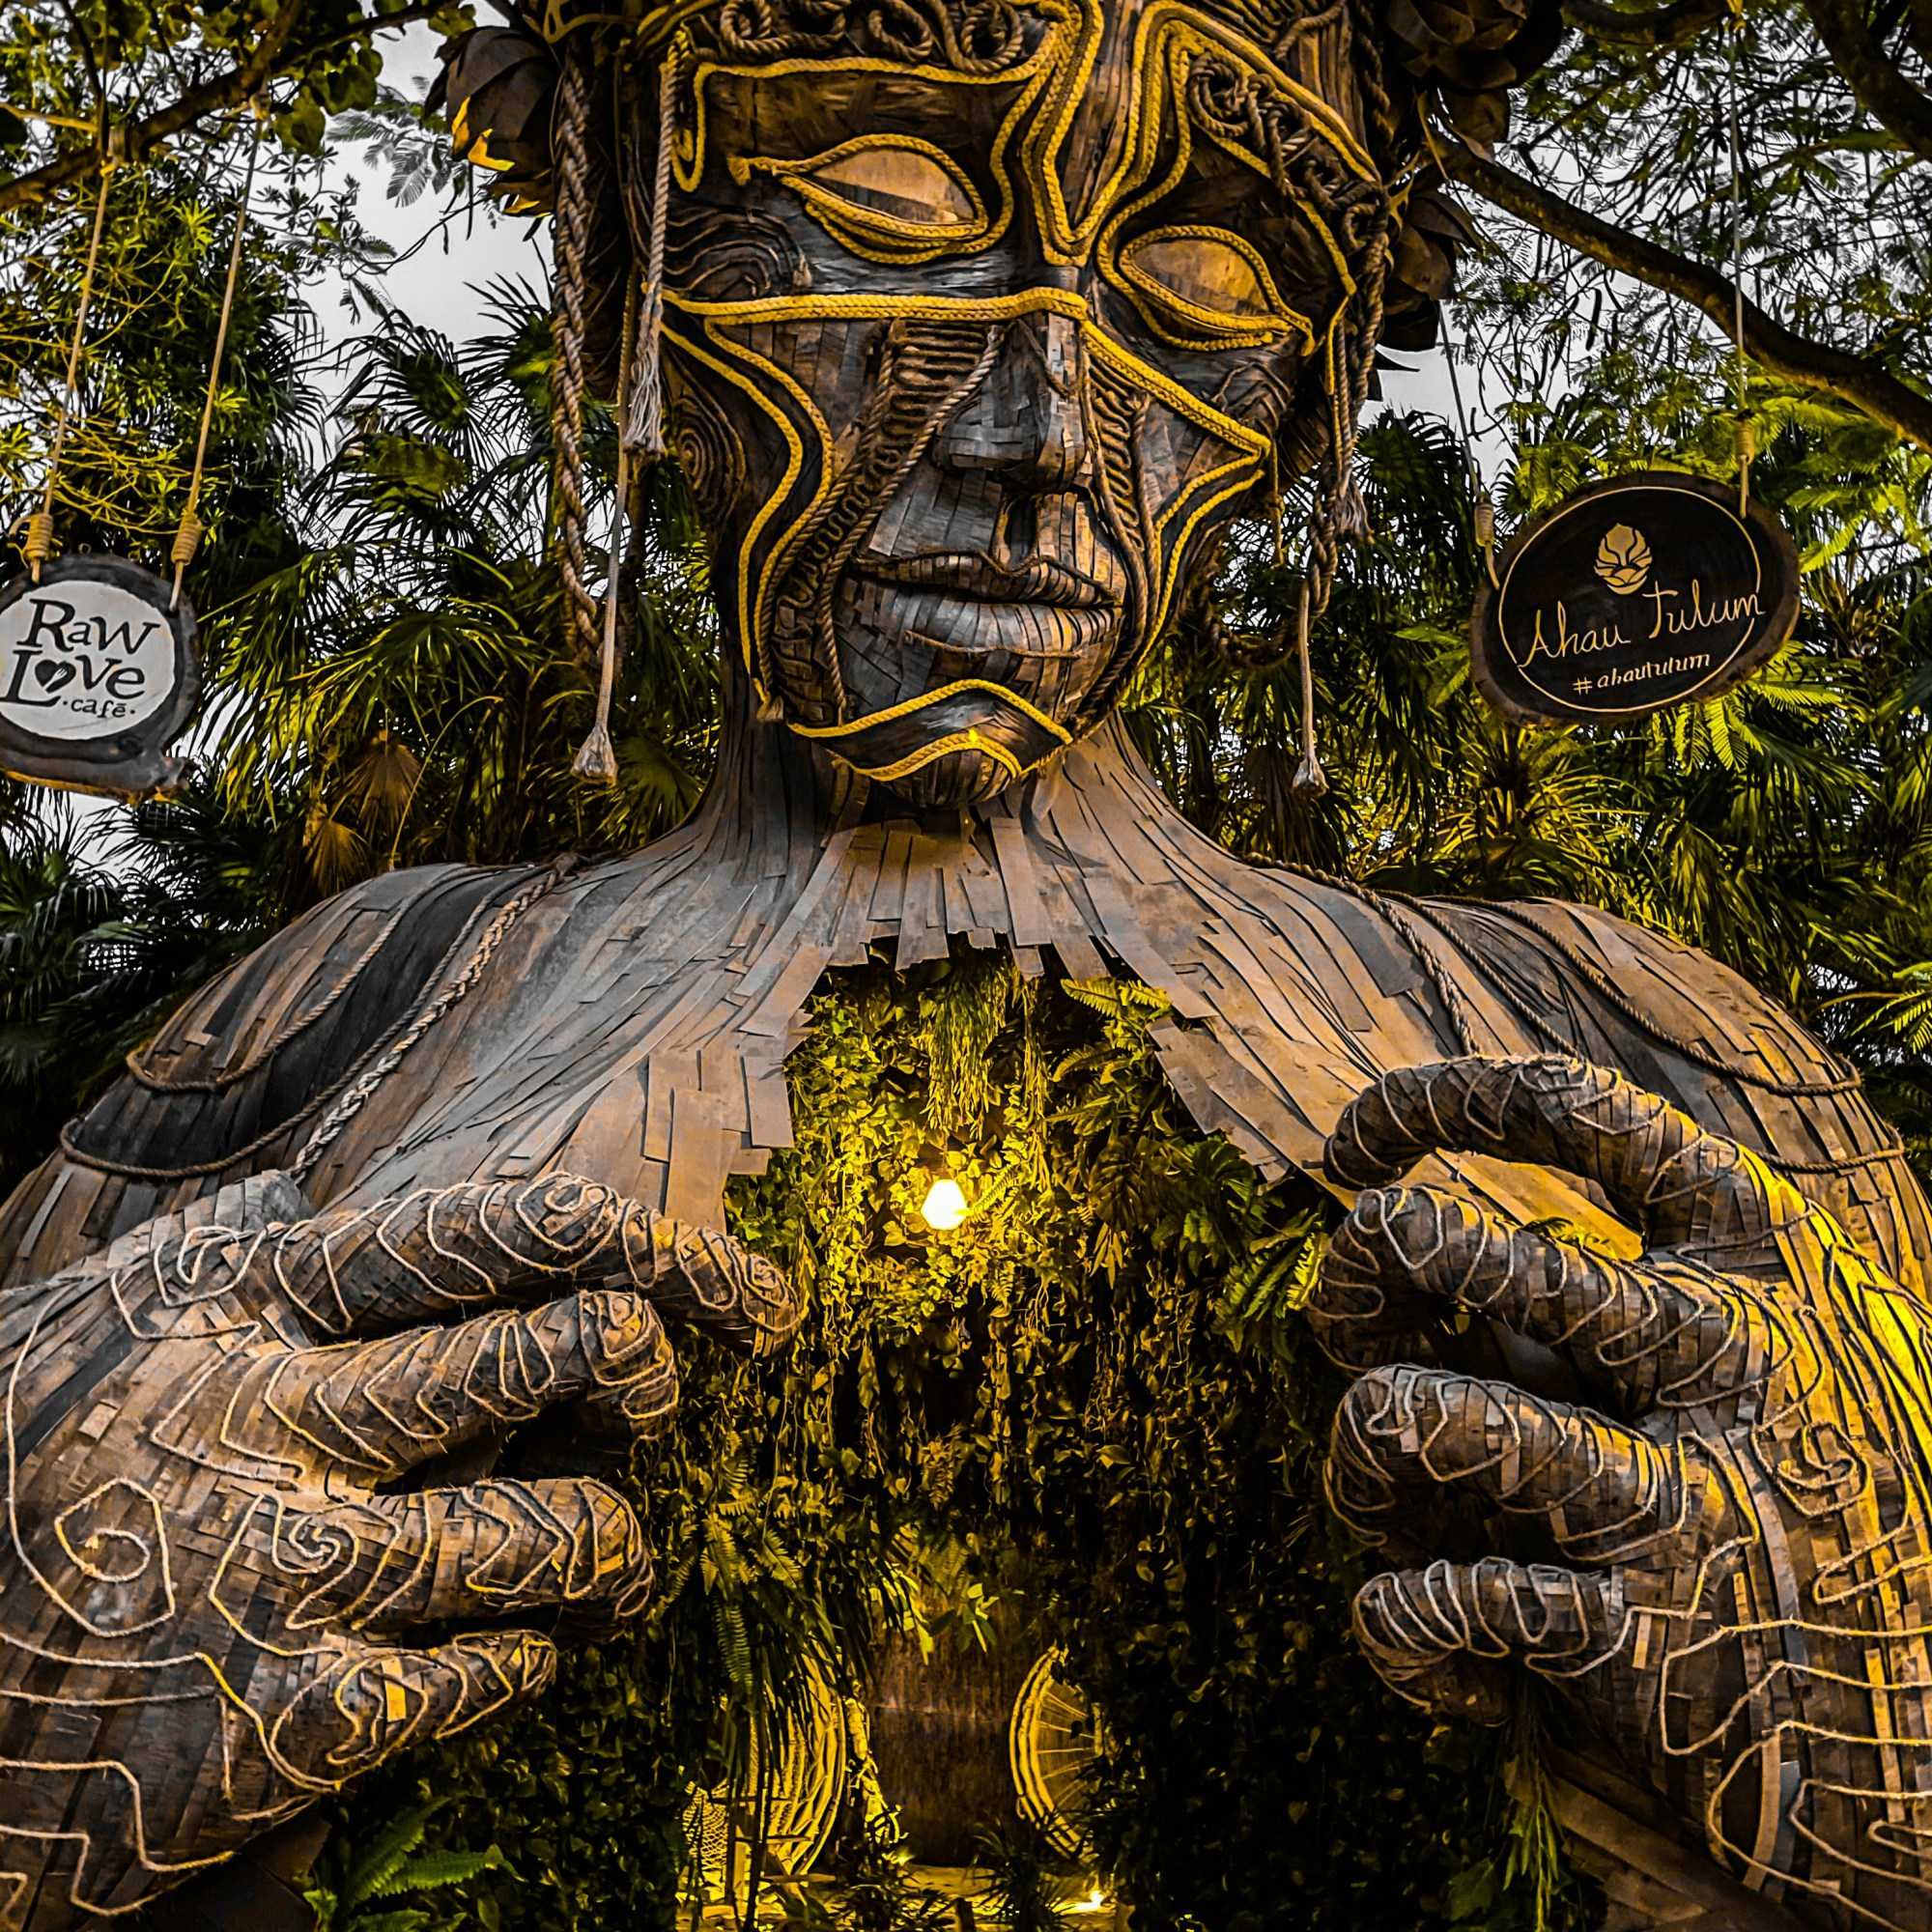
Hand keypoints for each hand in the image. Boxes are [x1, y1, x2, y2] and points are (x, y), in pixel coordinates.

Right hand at [0, 1170, 795, 1931]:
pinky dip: (529, 1658)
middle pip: (554, 1354)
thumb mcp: (90, 1326)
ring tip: (611, 1561)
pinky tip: (515, 1653)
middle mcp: (273, 1420)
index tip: (706, 1272)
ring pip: (558, 1532)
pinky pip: (491, 1671)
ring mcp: (284, 1569)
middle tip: (644, 1392)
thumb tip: (303, 1194)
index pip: (475, 1233)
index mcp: (237, 1304)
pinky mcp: (286, 1718)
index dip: (617, 1239)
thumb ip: (214, 1259)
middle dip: (640, 1369)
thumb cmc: (6, 1475)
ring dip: (614, 1547)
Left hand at [1310, 1055, 1931, 1930]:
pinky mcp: (1643, 1640)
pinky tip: (1439, 1651)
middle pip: (1432, 1243)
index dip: (1430, 1101)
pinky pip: (1431, 1602)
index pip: (1574, 1110)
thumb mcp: (1791, 1352)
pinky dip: (1399, 1631)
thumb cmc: (1835, 1514)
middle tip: (1351, 1332)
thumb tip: (1418, 1238)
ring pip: (1402, 1412)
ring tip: (1388, 1501)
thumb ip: (1633, 1291)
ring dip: (1357, 1462)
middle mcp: (1719, 1350)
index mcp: (1762, 1256)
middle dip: (1349, 1276)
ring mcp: (1681, 1494)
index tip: (1350, 1148)